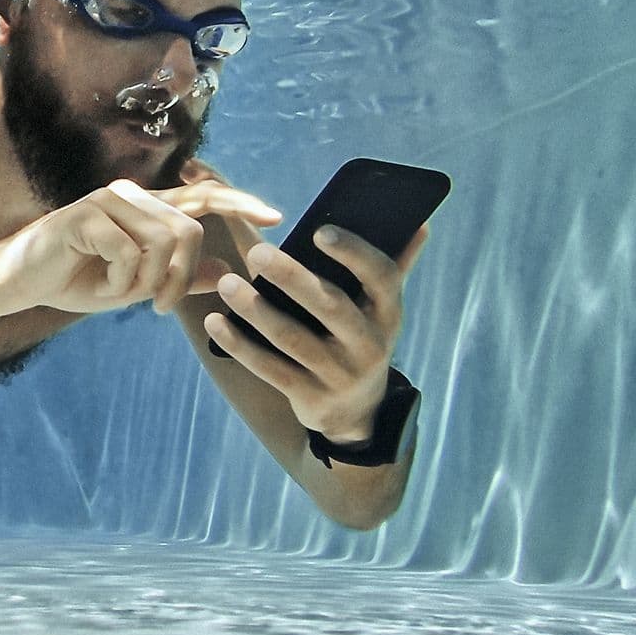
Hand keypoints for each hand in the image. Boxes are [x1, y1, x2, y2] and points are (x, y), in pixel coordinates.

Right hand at [0, 178, 283, 316]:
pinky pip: (128, 253)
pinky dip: (119, 281)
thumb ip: (178, 276)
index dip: (241, 203)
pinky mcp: (85, 215)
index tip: (276, 218)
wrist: (18, 282)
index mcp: (146, 209)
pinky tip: (99, 284)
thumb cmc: (75, 280)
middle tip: (161, 308)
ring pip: (161, 242)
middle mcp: (131, 196)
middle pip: (188, 229)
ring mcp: (108, 201)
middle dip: (181, 277)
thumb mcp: (135, 286)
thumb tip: (225, 272)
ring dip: (147, 282)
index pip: (204, 196)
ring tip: (122, 294)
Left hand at [203, 224, 429, 443]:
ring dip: (256, 310)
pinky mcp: (310, 397)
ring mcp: (340, 375)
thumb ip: (394, 264)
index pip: (382, 278)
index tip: (320, 231)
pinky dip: (241, 345)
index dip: (354, 253)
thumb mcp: (381, 308)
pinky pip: (271, 369)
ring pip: (293, 339)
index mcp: (389, 313)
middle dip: (293, 279)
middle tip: (257, 252)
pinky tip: (216, 322)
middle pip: (331, 307)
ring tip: (226, 283)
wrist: (355, 413)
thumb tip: (419, 221)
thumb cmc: (360, 338)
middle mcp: (370, 345)